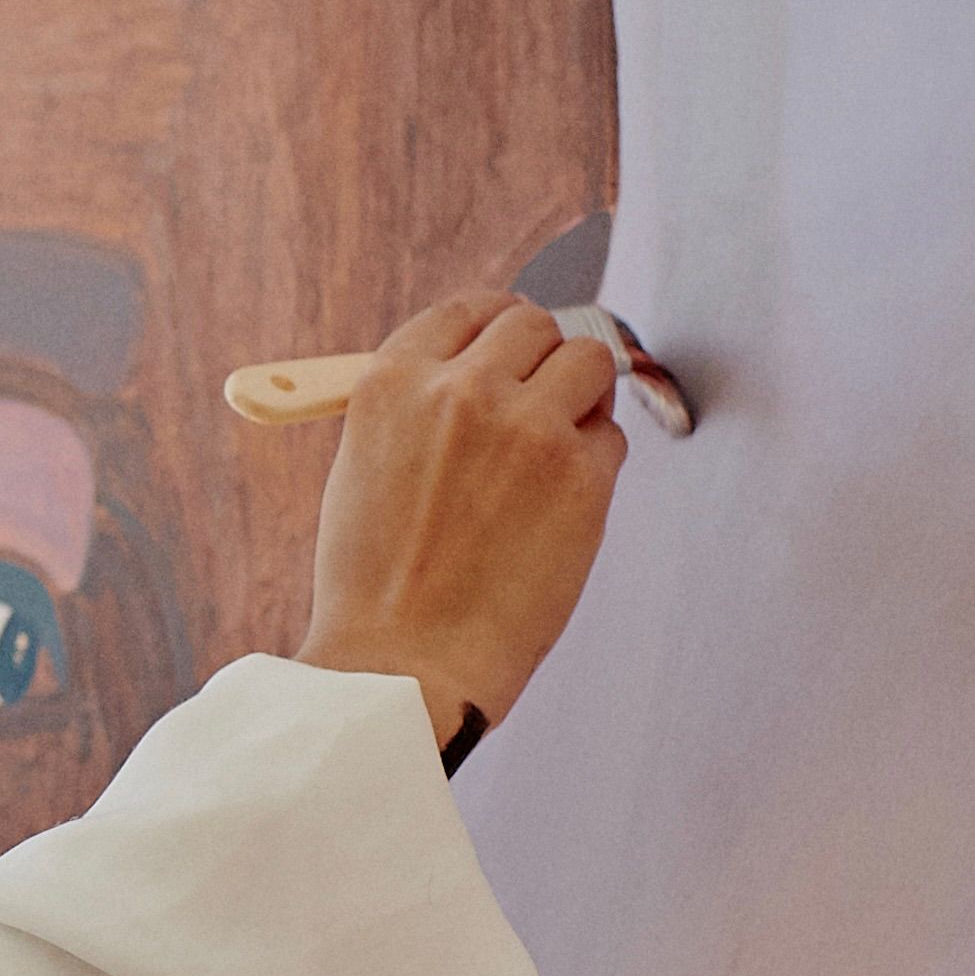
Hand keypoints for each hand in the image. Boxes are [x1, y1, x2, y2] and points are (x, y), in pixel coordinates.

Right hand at [296, 296, 624, 738]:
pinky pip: (610, 438)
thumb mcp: (364, 468)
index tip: (512, 346)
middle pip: (534, 326)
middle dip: (541, 359)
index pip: (469, 311)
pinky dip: (593, 464)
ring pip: (589, 361)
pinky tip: (556, 511)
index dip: (498, 326)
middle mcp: (462, 389)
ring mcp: (528, 428)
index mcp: (393, 382)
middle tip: (539, 404)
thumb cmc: (376, 585)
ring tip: (554, 453)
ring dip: (580, 398)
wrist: (403, 664)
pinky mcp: (581, 476)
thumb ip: (418, 408)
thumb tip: (483, 371)